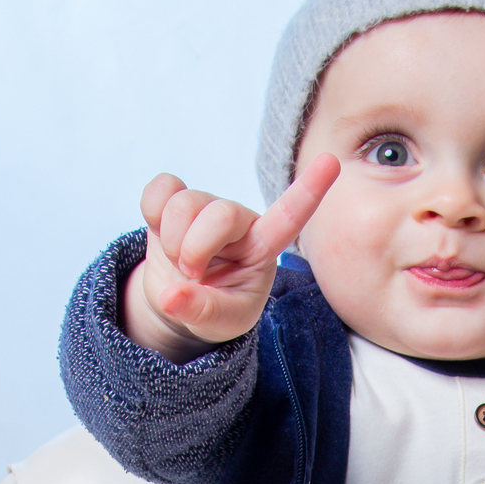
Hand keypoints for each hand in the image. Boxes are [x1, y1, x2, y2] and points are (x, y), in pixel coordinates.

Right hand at [122, 154, 340, 359]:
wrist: (181, 299)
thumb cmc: (215, 308)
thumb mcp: (220, 321)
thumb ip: (202, 312)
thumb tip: (173, 296)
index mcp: (262, 247)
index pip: (289, 216)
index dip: (309, 190)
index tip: (332, 161)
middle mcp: (238, 220)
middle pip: (219, 213)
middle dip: (195, 249)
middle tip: (193, 273)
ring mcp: (206, 205)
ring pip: (183, 203)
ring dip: (171, 241)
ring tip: (180, 262)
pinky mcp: (174, 198)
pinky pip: (159, 190)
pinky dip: (152, 213)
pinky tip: (160, 232)